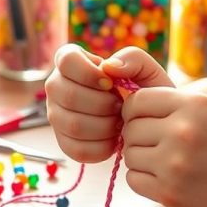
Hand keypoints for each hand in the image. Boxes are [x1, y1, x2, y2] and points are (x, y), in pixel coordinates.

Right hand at [45, 45, 170, 162]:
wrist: (149, 121)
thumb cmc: (143, 90)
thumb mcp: (146, 69)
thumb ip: (132, 58)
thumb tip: (107, 67)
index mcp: (70, 61)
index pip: (66, 61)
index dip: (88, 73)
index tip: (110, 84)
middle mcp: (57, 87)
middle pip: (68, 95)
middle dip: (102, 104)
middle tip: (119, 106)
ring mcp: (56, 115)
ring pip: (73, 125)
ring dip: (104, 126)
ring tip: (119, 122)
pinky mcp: (64, 142)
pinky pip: (77, 149)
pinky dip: (102, 147)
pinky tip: (114, 139)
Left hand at [121, 87, 206, 206]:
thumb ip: (171, 105)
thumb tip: (126, 107)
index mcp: (193, 104)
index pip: (137, 100)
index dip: (134, 111)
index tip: (144, 121)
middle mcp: (181, 130)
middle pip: (130, 128)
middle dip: (138, 137)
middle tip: (157, 145)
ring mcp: (174, 163)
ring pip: (129, 154)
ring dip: (140, 159)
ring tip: (165, 162)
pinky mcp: (169, 192)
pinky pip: (133, 179)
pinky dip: (143, 180)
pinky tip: (165, 178)